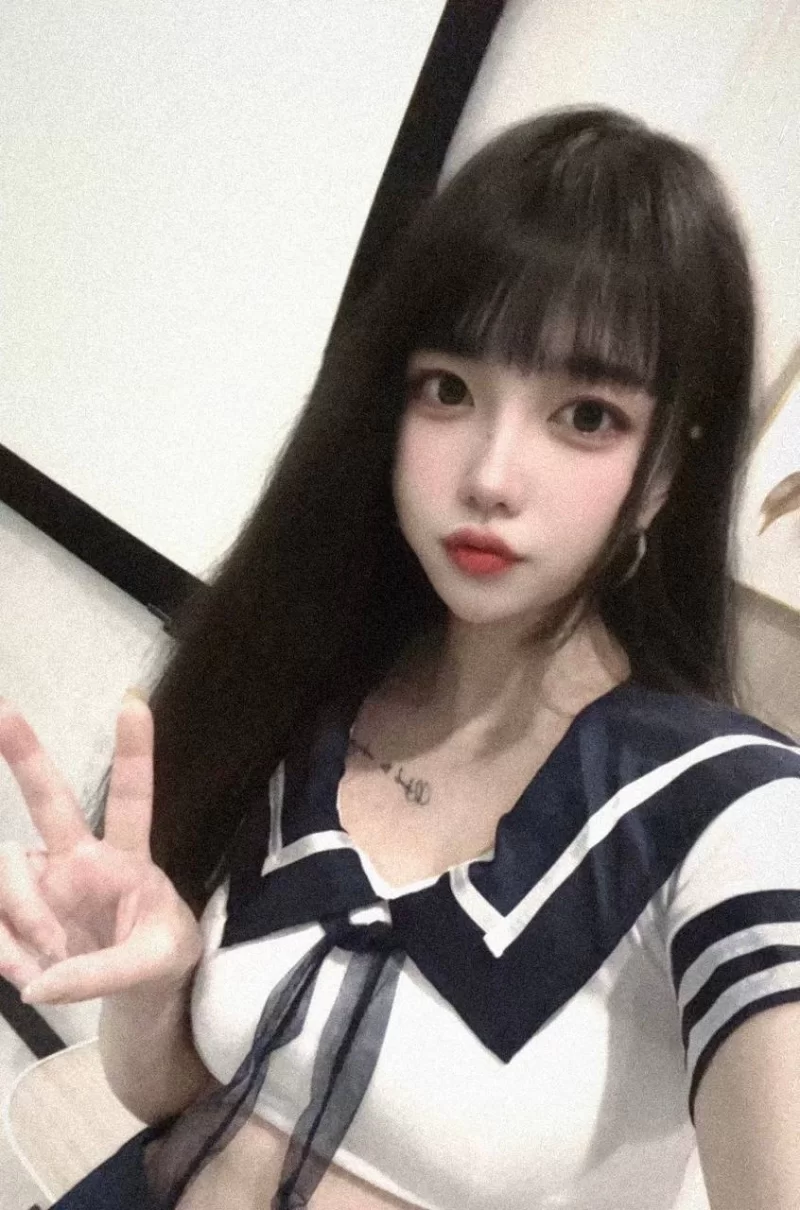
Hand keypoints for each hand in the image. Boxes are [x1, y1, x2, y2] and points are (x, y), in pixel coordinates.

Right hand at [0, 694, 201, 1003]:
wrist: (139, 993)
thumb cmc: (159, 957)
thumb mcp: (154, 966)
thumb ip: (101, 975)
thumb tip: (40, 985)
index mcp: (126, 859)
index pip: (131, 798)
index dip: (134, 751)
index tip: (134, 701)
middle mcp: (78, 858)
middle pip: (49, 799)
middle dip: (26, 755)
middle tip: (4, 710)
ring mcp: (42, 882)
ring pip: (6, 870)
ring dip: (20, 917)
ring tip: (44, 963)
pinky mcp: (16, 913)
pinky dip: (4, 949)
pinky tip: (28, 975)